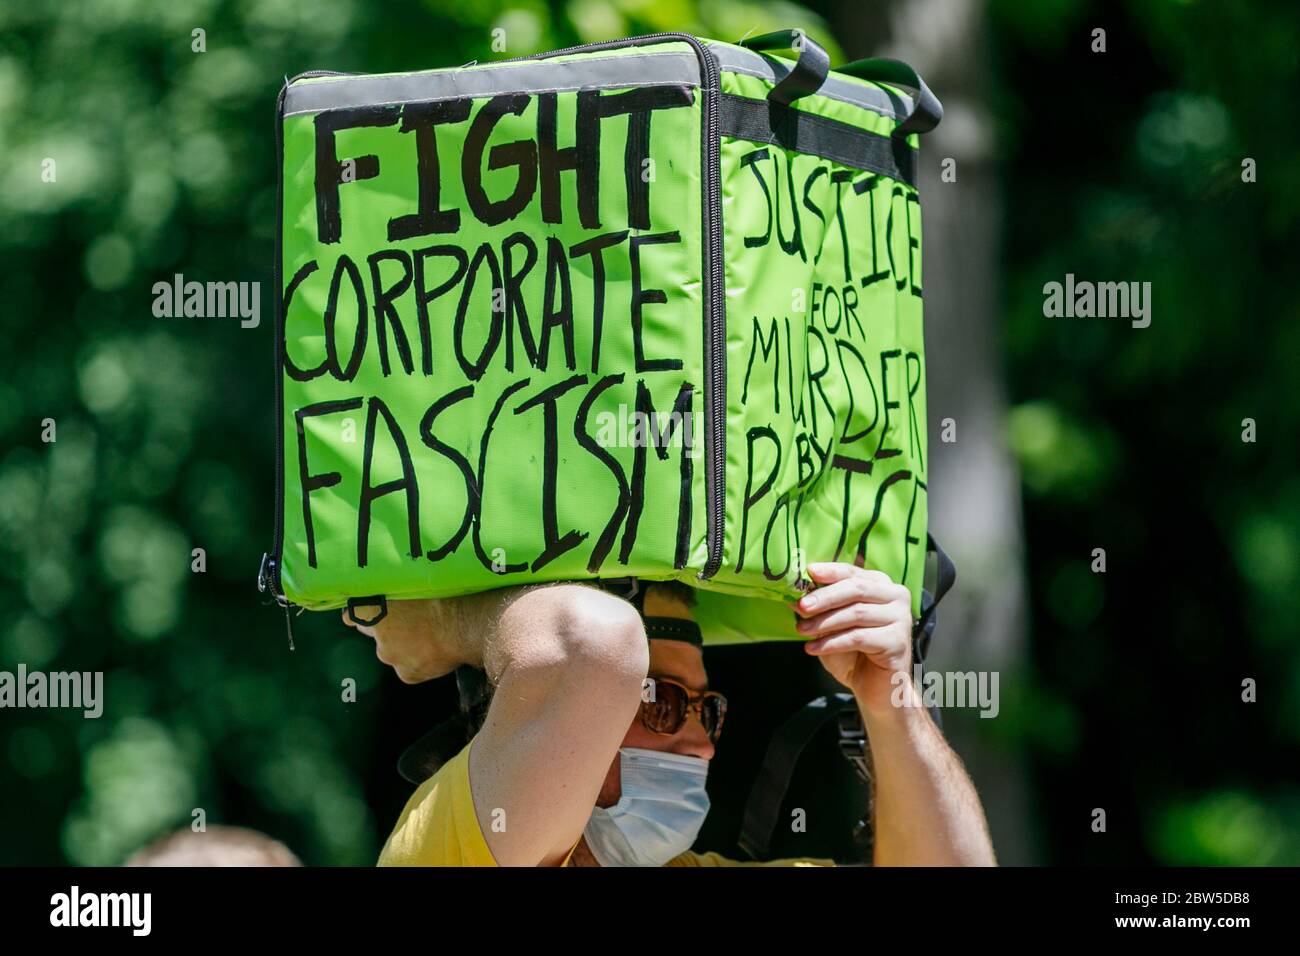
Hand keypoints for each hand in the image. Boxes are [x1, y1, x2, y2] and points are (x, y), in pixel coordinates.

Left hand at [793, 563, 914, 715]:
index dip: (830, 571)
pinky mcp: (898, 641)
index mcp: (880, 585)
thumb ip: (820, 609)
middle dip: (825, 597)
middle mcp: (895, 597)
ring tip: (802, 630)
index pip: (853, 572)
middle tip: (802, 606)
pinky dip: (832, 642)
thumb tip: (795, 596)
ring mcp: (901, 618)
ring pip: (856, 613)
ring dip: (824, 622)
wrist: (877, 689)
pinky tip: (813, 648)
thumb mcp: (832, 626)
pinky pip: (859, 637)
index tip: (809, 572)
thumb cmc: (855, 654)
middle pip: (856, 589)